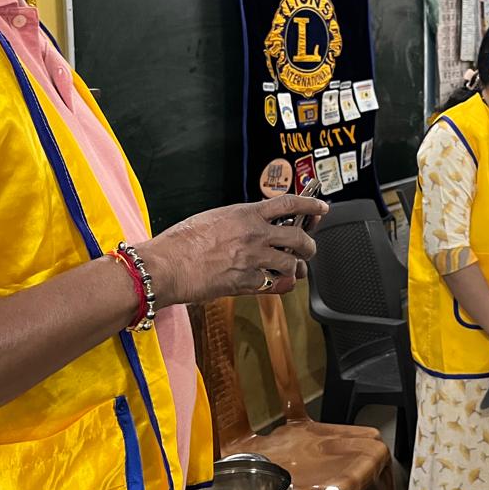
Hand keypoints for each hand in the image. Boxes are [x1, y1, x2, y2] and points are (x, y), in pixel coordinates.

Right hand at [139, 194, 328, 305]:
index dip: (310, 205)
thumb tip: (255, 223)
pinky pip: (275, 285)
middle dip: (309, 245)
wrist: (167, 265)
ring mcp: (254, 260)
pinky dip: (278, 285)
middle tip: (308, 248)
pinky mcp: (248, 283)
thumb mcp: (214, 218)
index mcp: (246, 214)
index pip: (289, 204)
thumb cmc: (182, 241)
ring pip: (291, 265)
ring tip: (292, 269)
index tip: (321, 208)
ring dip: (295, 268)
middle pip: (299, 238)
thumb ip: (240, 220)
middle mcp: (255, 235)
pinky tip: (275, 283)